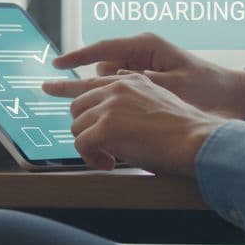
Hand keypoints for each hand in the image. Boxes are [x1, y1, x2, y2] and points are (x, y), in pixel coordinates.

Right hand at [45, 32, 244, 118]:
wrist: (234, 97)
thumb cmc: (207, 89)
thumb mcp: (171, 84)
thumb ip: (138, 81)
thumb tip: (109, 81)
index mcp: (146, 46)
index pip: (103, 48)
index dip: (77, 56)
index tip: (56, 64)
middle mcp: (142, 53)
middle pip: (100, 67)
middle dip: (82, 86)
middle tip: (51, 90)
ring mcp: (144, 67)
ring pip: (109, 82)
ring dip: (106, 99)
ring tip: (112, 118)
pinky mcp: (148, 81)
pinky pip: (121, 90)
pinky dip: (117, 103)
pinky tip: (124, 119)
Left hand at [46, 72, 225, 174]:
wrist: (196, 140)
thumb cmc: (184, 130)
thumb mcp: (159, 100)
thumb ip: (136, 96)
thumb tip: (118, 95)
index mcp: (130, 81)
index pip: (90, 82)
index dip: (66, 87)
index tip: (48, 88)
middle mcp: (117, 87)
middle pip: (78, 108)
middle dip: (85, 129)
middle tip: (102, 148)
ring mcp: (110, 105)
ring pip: (77, 127)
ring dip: (90, 147)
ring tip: (110, 158)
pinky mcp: (106, 126)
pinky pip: (82, 145)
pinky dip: (91, 158)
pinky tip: (109, 164)